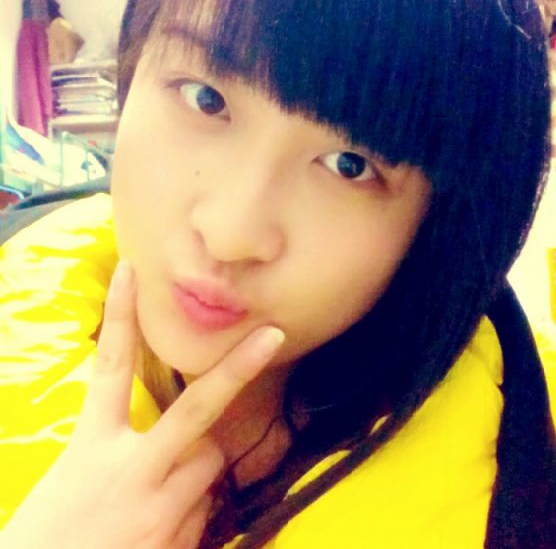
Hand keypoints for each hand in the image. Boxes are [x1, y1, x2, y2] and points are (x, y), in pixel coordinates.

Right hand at [0, 260, 283, 548]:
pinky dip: (191, 516)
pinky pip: (206, 513)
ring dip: (197, 472)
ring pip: (209, 465)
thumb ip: (117, 450)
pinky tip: (158, 536)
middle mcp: (131, 473)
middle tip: (273, 336)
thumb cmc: (47, 539)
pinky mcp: (177, 546)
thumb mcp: (73, 479)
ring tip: (156, 502)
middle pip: (196, 410)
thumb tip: (167, 441)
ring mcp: (159, 512)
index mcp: (91, 447)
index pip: (109, 368)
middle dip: (238, 369)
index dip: (120, 316)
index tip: (131, 270)